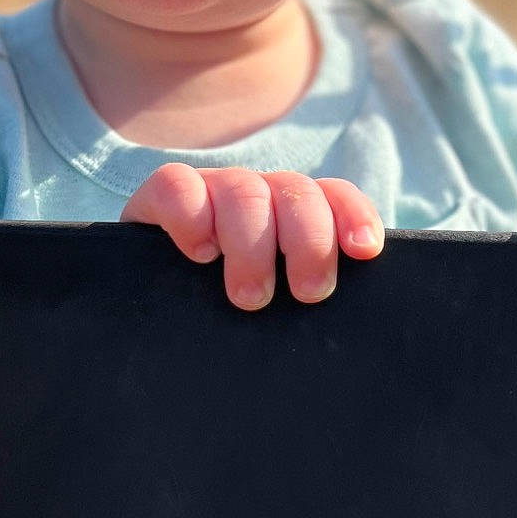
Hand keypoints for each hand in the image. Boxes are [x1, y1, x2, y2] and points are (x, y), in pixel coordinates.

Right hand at [122, 165, 384, 310]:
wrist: (152, 322)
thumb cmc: (231, 323)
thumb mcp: (282, 310)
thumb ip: (311, 298)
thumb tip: (355, 332)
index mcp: (294, 215)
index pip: (334, 195)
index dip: (353, 215)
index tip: (364, 251)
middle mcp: (258, 196)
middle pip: (296, 192)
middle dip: (309, 242)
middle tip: (307, 294)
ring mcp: (209, 192)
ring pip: (243, 190)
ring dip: (253, 243)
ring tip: (252, 296)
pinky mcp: (160, 199)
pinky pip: (176, 185)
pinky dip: (192, 216)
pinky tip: (200, 254)